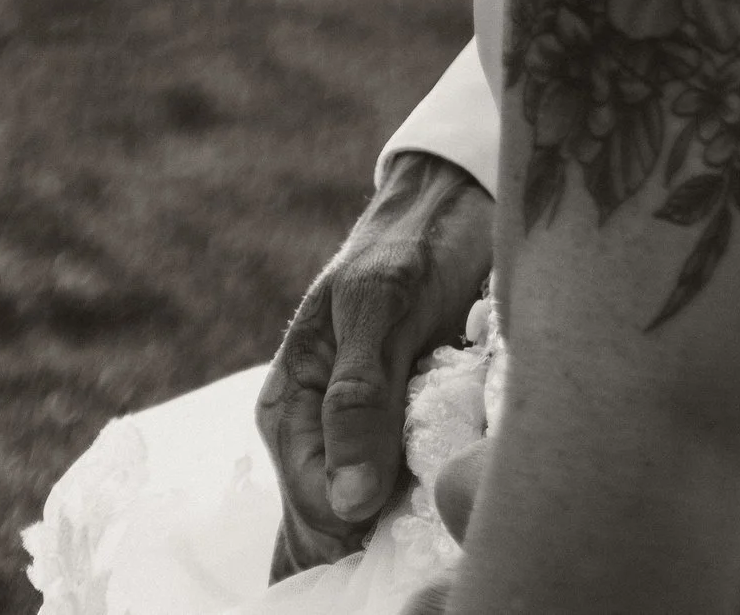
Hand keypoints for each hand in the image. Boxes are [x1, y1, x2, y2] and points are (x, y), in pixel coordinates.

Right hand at [256, 150, 495, 575]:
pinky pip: (402, 495)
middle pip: (335, 528)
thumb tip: (348, 500)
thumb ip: (359, 394)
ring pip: (368, 520)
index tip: (410, 502)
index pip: (314, 510)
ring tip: (441, 495)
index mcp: (288, 408)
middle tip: (429, 505)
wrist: (451, 209)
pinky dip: (423, 500)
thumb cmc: (409, 247)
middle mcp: (316, 435)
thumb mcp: (381, 306)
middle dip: (378, 529)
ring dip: (405, 517)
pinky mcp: (401, 437)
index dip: (361, 521)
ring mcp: (359, 440)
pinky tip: (445, 493)